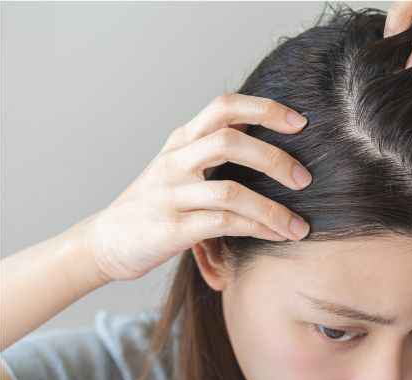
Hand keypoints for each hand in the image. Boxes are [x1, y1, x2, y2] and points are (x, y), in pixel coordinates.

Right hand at [82, 93, 312, 281]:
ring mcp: (171, 194)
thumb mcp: (181, 166)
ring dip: (272, 208)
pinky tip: (276, 235)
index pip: (224, 106)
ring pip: (230, 190)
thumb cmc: (156, 203)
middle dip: (274, 158)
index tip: (300, 122)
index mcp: (183, 140)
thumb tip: (272, 144)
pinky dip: (256, 229)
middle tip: (304, 179)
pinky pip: (222, 224)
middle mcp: (176, 160)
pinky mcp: (172, 228)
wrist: (106, 241)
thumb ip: (215, 151)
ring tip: (299, 225)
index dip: (264, 108)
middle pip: (229, 141)